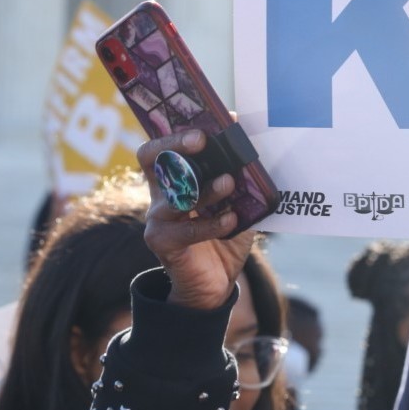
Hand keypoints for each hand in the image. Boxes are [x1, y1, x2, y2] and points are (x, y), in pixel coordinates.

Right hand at [138, 130, 255, 309]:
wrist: (216, 281)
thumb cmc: (224, 235)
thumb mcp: (236, 203)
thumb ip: (242, 180)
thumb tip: (254, 150)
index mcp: (173, 180)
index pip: (160, 149)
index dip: (175, 136)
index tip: (205, 128)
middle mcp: (159, 196)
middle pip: (154, 160)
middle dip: (177, 147)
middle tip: (203, 141)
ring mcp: (158, 220)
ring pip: (176, 196)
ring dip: (205, 188)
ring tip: (229, 182)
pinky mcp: (164, 243)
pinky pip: (188, 230)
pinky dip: (213, 224)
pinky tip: (231, 221)